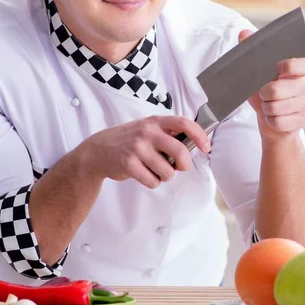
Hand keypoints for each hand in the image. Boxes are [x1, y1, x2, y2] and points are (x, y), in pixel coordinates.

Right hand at [78, 116, 209, 188]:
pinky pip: (153, 181)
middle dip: (184, 165)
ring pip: (168, 172)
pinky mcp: (129, 164)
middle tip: (179, 167)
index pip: (184, 123)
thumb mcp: (147, 129)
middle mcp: (147, 132)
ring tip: (154, 170)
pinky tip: (143, 174)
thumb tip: (194, 145)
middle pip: (180, 151)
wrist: (98, 150)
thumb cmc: (129, 140)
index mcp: (155, 121)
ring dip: (165, 176)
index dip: (199, 135)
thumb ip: (167, 134)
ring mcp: (137, 148)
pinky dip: (152, 182)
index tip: (206, 147)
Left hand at [239, 29, 304, 141]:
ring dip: (266, 108)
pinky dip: (270, 121)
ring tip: (268, 106)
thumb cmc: (264, 94)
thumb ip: (251, 52)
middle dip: (265, 93)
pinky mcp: (301, 121)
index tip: (278, 67)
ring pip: (278, 107)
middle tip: (263, 93)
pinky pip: (279, 122)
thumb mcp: (255, 73)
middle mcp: (304, 86)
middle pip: (281, 89)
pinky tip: (272, 118)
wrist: (270, 121)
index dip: (292, 65)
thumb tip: (244, 33)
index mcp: (295, 71)